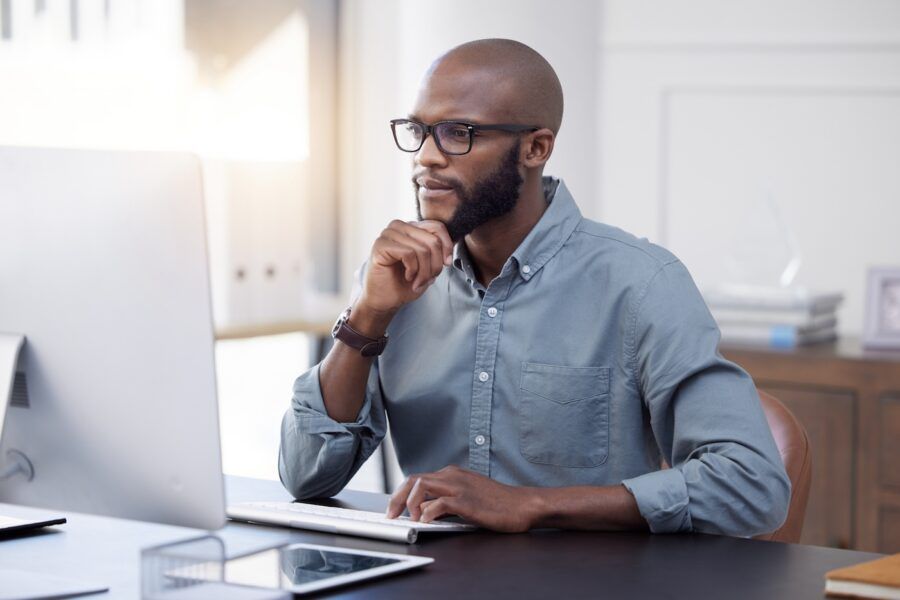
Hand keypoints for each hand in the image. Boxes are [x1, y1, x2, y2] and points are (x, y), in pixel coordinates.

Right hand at [356, 220, 452, 315]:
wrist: (384, 300)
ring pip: (422, 249)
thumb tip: (449, 251)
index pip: (437, 227)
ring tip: (418, 281)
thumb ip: (438, 253)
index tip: (446, 265)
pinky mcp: (380, 245)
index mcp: (411, 228)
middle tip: (428, 279)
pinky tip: (408, 277)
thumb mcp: (428, 267)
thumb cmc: (405, 284)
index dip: (447, 246)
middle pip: (433, 240)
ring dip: (424, 271)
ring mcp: (388, 234)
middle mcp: (399, 227)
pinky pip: (409, 253)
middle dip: (436, 265)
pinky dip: (413, 270)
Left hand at [385, 465, 538, 532]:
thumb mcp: (466, 497)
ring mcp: (459, 486)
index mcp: (452, 474)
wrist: (521, 505)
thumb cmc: (497, 503)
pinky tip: (425, 522)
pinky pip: (439, 503)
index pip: (417, 478)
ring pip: (422, 486)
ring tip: (409, 519)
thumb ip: (444, 501)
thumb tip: (423, 510)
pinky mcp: (467, 501)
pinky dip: (427, 512)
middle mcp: (452, 476)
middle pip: (414, 480)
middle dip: (397, 497)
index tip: (393, 508)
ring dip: (410, 503)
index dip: (401, 493)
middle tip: (391, 515)